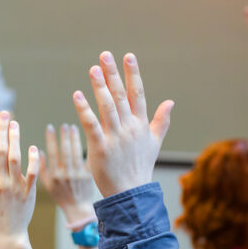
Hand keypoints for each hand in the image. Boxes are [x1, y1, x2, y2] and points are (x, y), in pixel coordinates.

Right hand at [0, 111, 39, 240]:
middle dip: (1, 130)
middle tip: (4, 114)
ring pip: (15, 157)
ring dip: (15, 138)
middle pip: (0, 151)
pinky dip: (34, 159)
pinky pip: (33, 172)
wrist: (7, 236)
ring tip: (15, 124)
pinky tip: (33, 147)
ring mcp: (14, 186)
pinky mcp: (28, 191)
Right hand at [41, 123, 97, 224]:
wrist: (78, 208)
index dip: (51, 138)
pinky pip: (88, 158)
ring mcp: (79, 174)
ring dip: (74, 138)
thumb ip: (41, 169)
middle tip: (63, 126)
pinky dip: (86, 147)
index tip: (50, 127)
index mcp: (55, 175)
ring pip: (76, 152)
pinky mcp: (89, 174)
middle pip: (65, 150)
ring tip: (72, 127)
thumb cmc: (61, 196)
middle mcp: (66, 174)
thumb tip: (38, 151)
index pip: (52, 152)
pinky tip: (86, 137)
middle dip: (64, 136)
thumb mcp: (47, 185)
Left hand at [73, 52, 173, 197]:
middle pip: (120, 95)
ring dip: (99, 86)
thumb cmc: (140, 167)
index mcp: (141, 125)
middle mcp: (129, 127)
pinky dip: (84, 109)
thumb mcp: (154, 143)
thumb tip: (171, 101)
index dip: (133, 74)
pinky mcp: (100, 147)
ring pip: (107, 106)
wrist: (130, 193)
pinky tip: (77, 95)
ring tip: (93, 69)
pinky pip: (91, 124)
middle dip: (113, 74)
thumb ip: (161, 121)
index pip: (137, 94)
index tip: (128, 56)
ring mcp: (115, 137)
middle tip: (105, 55)